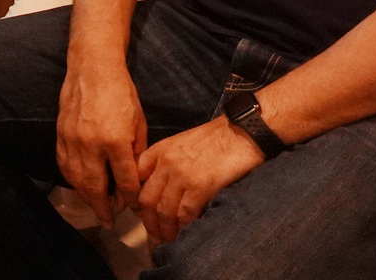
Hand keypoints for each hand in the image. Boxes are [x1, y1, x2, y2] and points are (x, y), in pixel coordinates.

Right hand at [57, 60, 149, 227]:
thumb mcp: (138, 123)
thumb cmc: (121, 93)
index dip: (130, 199)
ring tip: (95, 208)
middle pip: (96, 187)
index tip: (134, 208)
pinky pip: (64, 165)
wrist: (92, 68)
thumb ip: (136, 152)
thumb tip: (134, 179)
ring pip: (77, 179)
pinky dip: (72, 180)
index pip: (124, 182)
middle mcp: (91, 144)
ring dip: (86, 197)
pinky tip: (79, 186)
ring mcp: (72, 140)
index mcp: (115, 141)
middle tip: (109, 222)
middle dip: (104, 208)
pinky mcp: (60, 134)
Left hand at [134, 116, 263, 245]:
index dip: (135, 200)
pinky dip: (181, 228)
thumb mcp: (180, 143)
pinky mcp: (200, 187)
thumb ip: (165, 161)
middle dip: (147, 222)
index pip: (135, 179)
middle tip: (152, 237)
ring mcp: (182, 176)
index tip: (139, 213)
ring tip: (166, 242)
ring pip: (163, 211)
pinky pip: (184, 214)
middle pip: (146, 199)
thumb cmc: (215, 138)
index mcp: (158, 151)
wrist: (241, 132)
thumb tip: (161, 187)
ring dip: (163, 231)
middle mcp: (165, 164)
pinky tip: (183, 236)